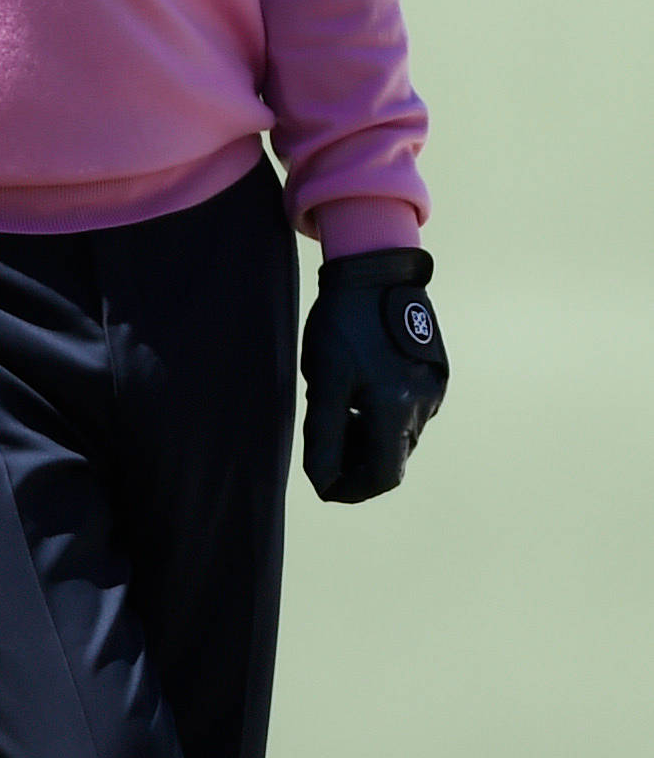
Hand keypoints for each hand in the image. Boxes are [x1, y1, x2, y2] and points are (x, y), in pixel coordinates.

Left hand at [300, 248, 448, 503]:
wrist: (377, 269)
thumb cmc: (344, 321)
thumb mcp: (325, 375)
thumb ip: (324, 431)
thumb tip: (321, 478)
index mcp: (397, 408)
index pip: (382, 476)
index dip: (351, 488)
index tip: (324, 484)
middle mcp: (424, 405)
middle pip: (392, 458)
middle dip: (357, 462)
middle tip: (324, 445)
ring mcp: (434, 390)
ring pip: (400, 435)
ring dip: (369, 437)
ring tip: (337, 409)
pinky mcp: (436, 375)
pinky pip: (409, 411)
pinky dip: (382, 415)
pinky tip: (358, 390)